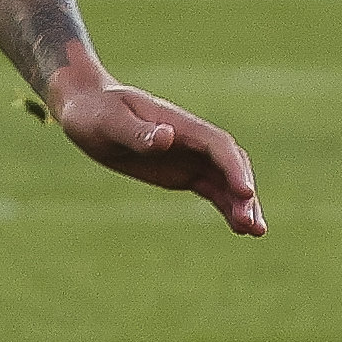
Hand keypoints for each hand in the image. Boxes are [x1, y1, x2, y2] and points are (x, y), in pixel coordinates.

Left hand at [50, 77, 263, 235]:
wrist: (85, 109)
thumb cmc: (94, 112)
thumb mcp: (109, 122)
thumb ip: (137, 132)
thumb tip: (167, 137)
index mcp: (178, 124)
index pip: (218, 145)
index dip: (233, 168)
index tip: (245, 192)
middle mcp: (191, 140)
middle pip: (230, 164)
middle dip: (244, 192)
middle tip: (252, 224)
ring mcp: (189, 157)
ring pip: (226, 181)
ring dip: (242, 204)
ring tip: (255, 232)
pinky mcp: (183, 172)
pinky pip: (213, 190)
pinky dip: (228, 206)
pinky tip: (240, 228)